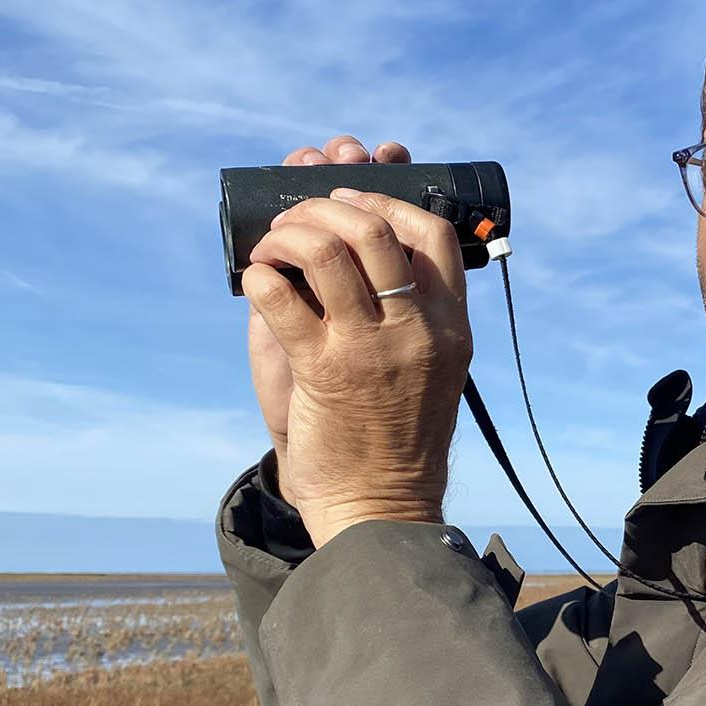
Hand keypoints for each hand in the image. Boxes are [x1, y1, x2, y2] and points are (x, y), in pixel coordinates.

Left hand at [248, 136, 410, 505]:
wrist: (379, 506)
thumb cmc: (398, 435)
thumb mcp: (432, 368)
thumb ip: (412, 313)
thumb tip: (359, 248)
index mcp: (450, 325)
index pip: (434, 236)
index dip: (388, 201)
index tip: (350, 199)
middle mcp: (418, 330)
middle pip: (376, 231)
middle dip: (325, 207)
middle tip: (295, 215)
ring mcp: (371, 348)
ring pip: (328, 253)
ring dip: (288, 233)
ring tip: (271, 243)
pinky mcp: (324, 372)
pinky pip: (282, 299)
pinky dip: (261, 276)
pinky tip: (255, 279)